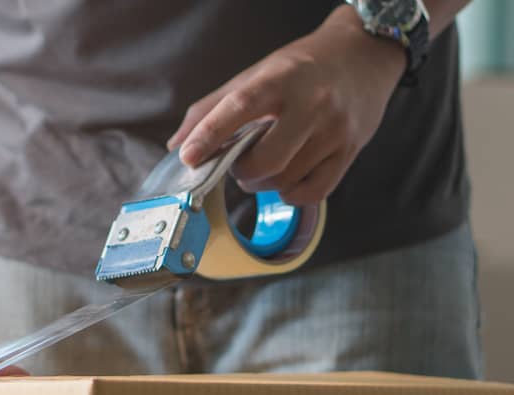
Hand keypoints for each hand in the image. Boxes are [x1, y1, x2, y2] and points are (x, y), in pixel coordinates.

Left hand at [167, 6, 405, 205]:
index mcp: (280, 80)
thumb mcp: (255, 75)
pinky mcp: (350, 151)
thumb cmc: (301, 67)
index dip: (210, 134)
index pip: (240, 107)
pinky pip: (313, 192)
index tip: (188, 156)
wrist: (363, 54)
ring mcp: (334, 130)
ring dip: (262, 184)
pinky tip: (285, 180)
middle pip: (265, 160)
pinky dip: (290, 194)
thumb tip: (177, 146)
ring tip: (262, 166)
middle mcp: (311, 104)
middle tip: (237, 163)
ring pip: (286, 180)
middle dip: (241, 171)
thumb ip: (212, 108)